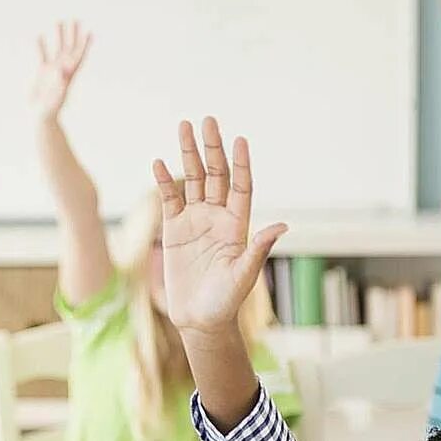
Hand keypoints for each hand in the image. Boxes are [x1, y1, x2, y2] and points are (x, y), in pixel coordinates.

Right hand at [31, 21, 90, 121]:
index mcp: (69, 74)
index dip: (85, 45)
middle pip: (70, 48)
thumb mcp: (56, 97)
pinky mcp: (42, 71)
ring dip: (58, 35)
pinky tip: (39, 36)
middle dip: (73, 34)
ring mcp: (52, 69)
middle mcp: (63, 69)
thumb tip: (62, 70)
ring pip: (57, 48)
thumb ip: (60, 84)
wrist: (40, 115)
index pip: (79, 56)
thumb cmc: (51, 109)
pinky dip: (41, 45)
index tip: (89, 32)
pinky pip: (42, 55)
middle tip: (75, 19)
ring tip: (58, 21)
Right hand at [153, 118, 285, 340]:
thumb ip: (258, 249)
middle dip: (212, 148)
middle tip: (207, 120)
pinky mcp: (174, 230)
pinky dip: (164, 181)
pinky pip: (169, 200)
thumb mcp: (243, 275)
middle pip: (215, 175)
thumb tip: (282, 226)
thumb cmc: (225, 302)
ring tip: (183, 128)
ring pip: (192, 180)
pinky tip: (158, 163)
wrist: (199, 319)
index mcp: (238, 225)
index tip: (239, 140)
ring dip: (188, 154)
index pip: (240, 185)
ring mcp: (195, 220)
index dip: (240, 163)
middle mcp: (218, 217)